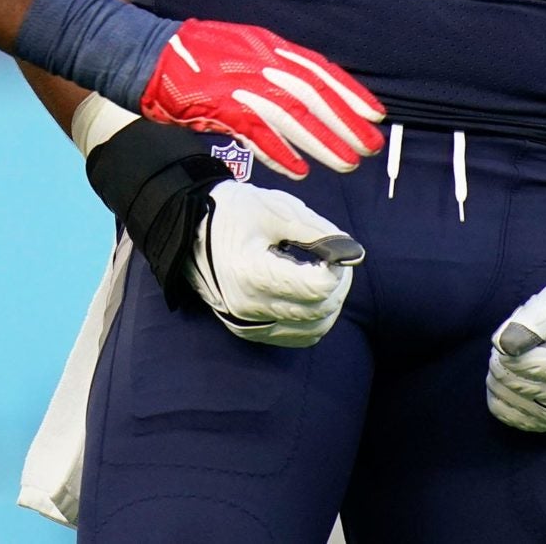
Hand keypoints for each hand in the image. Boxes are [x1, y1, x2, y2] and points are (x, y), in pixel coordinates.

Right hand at [140, 21, 384, 178]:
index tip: (376, 114)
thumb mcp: (241, 46)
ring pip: (293, 116)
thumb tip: (305, 88)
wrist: (145, 54)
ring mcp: (240, 84)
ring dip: (323, 142)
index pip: (320, 70)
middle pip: (314, 94)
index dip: (351, 93)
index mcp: (268, 45)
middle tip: (373, 146)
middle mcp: (260, 61)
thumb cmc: (192, 55)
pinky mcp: (219, 106)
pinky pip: (257, 133)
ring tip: (348, 163)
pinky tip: (299, 170)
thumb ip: (272, 65)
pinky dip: (279, 152)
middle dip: (346, 122)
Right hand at [189, 180, 364, 346]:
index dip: (337, 269)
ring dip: (330, 303)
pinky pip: (299, 336)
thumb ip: (318, 230)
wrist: (192, 231)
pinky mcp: (250, 332)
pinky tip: (311, 294)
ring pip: (314, 328)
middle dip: (339, 284)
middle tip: (336, 257)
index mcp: (251, 273)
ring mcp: (248, 323)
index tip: (336, 249)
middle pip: (319, 309)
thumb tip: (353, 253)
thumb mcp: (276, 209)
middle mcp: (248, 306)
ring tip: (324, 274)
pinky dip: (316, 319)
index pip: (316, 287)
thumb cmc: (234, 213)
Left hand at [487, 203, 545, 433]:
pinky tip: (519, 372)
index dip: (509, 337)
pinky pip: (509, 415)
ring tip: (529, 351)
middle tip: (527, 334)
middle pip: (507, 380)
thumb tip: (501, 345)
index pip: (514, 362)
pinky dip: (504, 392)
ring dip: (504, 370)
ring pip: (503, 398)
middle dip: (505, 353)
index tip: (528, 323)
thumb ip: (530, 320)